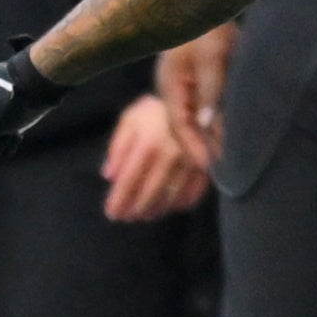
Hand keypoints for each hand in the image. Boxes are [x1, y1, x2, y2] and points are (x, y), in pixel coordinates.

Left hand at [100, 94, 209, 221]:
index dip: (119, 199)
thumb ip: (118, 147)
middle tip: (127, 218)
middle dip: (136, 208)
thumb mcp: (130, 120)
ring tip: (146, 216)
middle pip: (150, 191)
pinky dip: (183, 202)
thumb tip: (109, 176)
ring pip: (172, 194)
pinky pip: (196, 190)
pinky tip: (172, 207)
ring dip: (157, 209)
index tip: (111, 213)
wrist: (193, 97)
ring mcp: (191, 161)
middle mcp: (170, 155)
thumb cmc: (156, 111)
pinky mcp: (207, 163)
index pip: (129, 180)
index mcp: (148, 143)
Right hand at [156, 23, 233, 169]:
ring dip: (211, 138)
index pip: (179, 126)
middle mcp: (177, 89)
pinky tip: (231, 135)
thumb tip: (205, 123)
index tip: (209, 167)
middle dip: (202, 150)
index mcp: (171, 86)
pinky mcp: (202, 80)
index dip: (193, 148)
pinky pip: (207, 108)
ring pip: (198, 120)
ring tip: (229, 160)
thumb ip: (210, 91)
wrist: (207, 1)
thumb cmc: (209, 27)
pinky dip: (217, 124)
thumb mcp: (212, 58)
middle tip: (221, 172)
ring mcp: (188, 85)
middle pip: (187, 127)